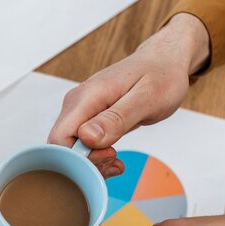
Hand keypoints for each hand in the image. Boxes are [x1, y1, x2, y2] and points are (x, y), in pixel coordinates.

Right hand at [48, 14, 210, 173]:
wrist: (164, 62)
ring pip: (70, 149)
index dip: (79, 157)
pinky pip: (80, 145)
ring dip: (92, 163)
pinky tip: (113, 158)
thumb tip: (87, 137)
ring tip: (116, 161)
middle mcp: (76, 103)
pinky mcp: (86, 119)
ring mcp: (79, 111)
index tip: (109, 154)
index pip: (60, 138)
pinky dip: (95, 157)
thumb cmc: (161, 77)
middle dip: (86, 163)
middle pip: (62, 147)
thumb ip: (116, 119)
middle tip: (115, 160)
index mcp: (86, 97)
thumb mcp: (146, 99)